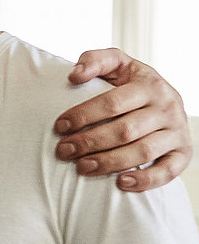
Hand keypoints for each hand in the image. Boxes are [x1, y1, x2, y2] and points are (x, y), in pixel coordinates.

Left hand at [54, 48, 190, 191]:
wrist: (165, 96)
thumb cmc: (131, 81)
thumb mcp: (117, 62)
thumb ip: (95, 60)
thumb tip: (74, 75)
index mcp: (149, 85)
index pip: (112, 103)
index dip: (83, 115)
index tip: (59, 126)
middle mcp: (167, 108)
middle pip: (125, 130)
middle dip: (90, 142)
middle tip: (64, 151)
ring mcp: (177, 132)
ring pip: (143, 152)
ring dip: (110, 162)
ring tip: (82, 167)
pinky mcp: (183, 153)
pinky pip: (168, 171)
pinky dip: (145, 180)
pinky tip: (121, 183)